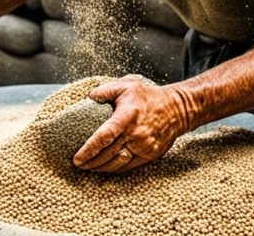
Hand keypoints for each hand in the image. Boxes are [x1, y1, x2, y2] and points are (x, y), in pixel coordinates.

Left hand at [73, 76, 188, 172]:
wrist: (176, 109)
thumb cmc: (148, 97)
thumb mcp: (127, 85)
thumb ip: (105, 90)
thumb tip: (90, 97)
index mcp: (127, 116)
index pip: (104, 137)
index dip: (89, 150)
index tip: (77, 158)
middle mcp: (135, 134)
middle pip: (108, 154)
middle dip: (91, 162)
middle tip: (78, 165)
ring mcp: (144, 147)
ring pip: (118, 163)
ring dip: (101, 168)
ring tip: (89, 167)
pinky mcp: (150, 155)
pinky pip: (129, 166)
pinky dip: (115, 169)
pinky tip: (106, 168)